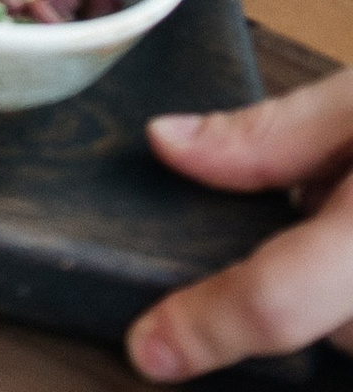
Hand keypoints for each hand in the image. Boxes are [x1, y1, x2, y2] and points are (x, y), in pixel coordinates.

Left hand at [127, 72, 352, 373]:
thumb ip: (269, 135)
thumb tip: (167, 143)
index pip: (275, 301)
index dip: (205, 327)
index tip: (148, 346)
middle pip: (301, 319)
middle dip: (272, 270)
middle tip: (298, 203)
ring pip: (334, 329)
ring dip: (315, 284)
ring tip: (335, 207)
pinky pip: (349, 318)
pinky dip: (336, 288)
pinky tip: (344, 229)